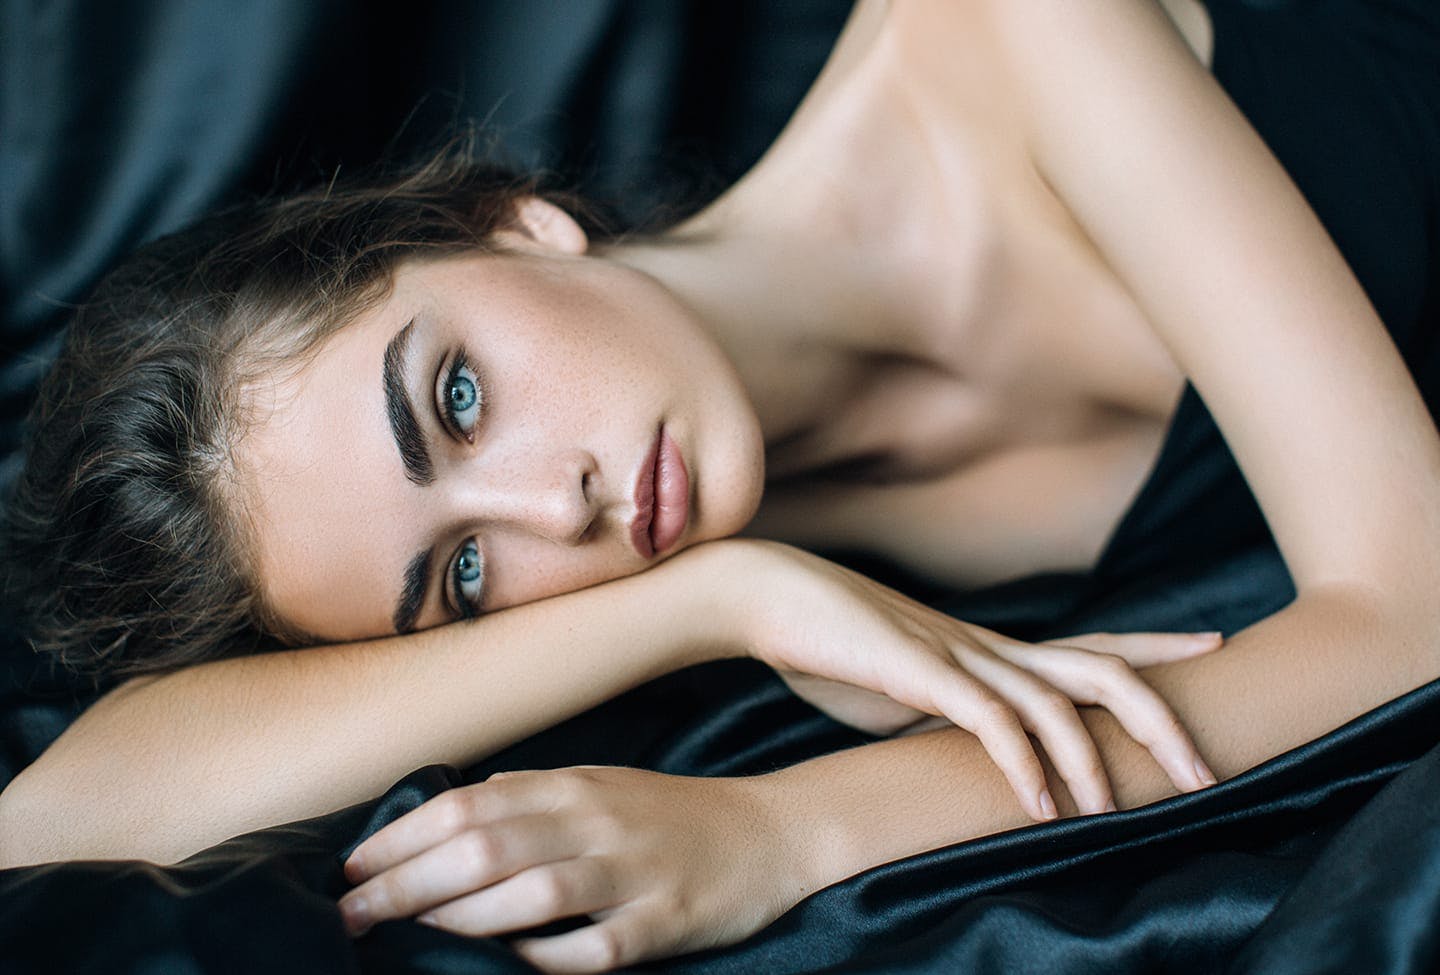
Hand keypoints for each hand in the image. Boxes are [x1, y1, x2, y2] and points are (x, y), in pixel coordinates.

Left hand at [339, 767, 805, 973]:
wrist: (769, 833)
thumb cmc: (671, 815)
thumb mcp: (601, 785)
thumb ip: (532, 793)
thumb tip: (462, 802)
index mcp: (573, 786)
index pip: (467, 805)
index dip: (400, 838)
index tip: (351, 869)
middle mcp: (597, 822)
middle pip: (485, 848)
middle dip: (405, 883)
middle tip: (352, 915)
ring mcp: (633, 873)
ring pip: (532, 894)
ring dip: (461, 920)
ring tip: (409, 939)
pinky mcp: (665, 921)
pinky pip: (595, 948)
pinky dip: (545, 958)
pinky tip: (509, 967)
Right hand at [716, 541, 1220, 818]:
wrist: (768, 595)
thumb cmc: (829, 644)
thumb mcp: (902, 689)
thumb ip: (946, 714)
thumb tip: (976, 745)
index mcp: (990, 649)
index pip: (1091, 646)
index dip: (1155, 647)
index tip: (1214, 646)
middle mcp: (989, 647)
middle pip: (1099, 670)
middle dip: (1160, 716)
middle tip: (1205, 769)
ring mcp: (957, 655)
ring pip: (1053, 700)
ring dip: (1091, 759)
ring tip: (1114, 813)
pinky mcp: (917, 672)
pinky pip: (988, 719)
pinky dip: (1022, 763)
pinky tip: (1039, 805)